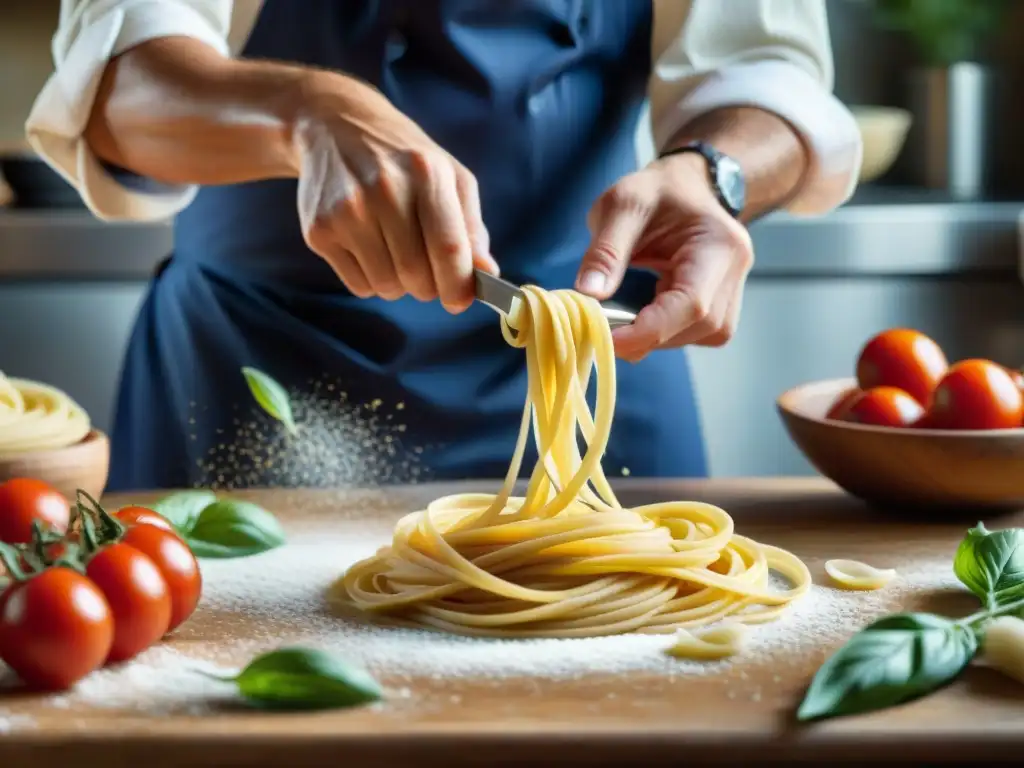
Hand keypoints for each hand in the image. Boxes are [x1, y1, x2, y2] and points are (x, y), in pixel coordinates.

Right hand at [293, 74, 498, 312]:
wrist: (334, 127)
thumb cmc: (404, 159)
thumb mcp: (450, 177)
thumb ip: (471, 227)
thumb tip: (486, 273)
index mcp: (427, 174)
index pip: (448, 248)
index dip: (459, 284)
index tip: (460, 299)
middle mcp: (384, 191)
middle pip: (417, 275)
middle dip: (429, 285)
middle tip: (427, 270)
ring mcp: (347, 211)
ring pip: (387, 286)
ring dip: (399, 283)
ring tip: (395, 251)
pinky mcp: (319, 230)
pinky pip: (358, 285)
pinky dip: (371, 280)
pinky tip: (370, 248)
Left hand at [575, 153, 753, 361]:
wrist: (688, 187)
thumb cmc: (657, 191)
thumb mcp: (623, 205)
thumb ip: (606, 250)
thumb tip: (589, 295)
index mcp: (719, 244)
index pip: (692, 303)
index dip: (650, 330)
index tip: (608, 338)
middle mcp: (735, 272)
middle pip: (697, 325)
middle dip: (648, 334)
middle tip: (605, 326)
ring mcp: (733, 291)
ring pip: (697, 335)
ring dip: (655, 335)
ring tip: (624, 314)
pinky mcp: (722, 305)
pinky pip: (694, 333)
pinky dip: (664, 331)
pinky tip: (645, 312)